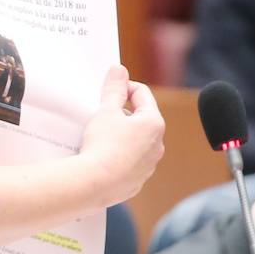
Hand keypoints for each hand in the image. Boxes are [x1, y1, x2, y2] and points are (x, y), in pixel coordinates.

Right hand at [77, 65, 164, 204]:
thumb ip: (114, 89)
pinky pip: (128, 161)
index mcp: (153, 123)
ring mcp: (149, 164)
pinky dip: (117, 156)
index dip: (123, 87)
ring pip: (135, 142)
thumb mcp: (106, 111)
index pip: (142, 94)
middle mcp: (158, 144)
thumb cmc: (103, 144)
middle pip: (140, 119)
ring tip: (98, 137)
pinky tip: (101, 156)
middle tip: (99, 114)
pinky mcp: (137, 180)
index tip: (107, 89)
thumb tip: (120, 70)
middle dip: (121, 113)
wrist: (96, 183)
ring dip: (120, 135)